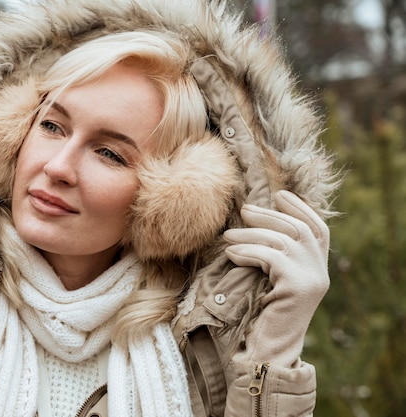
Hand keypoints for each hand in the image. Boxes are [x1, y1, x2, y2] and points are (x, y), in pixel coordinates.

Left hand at [223, 190, 329, 366]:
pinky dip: (248, 251)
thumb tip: (257, 224)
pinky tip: (231, 253)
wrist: (266, 350)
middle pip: (298, 230)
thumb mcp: (272, 281)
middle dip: (270, 216)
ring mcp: (312, 280)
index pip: (318, 230)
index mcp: (318, 270)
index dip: (301, 209)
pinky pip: (271, 257)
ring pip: (282, 241)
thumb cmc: (261, 315)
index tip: (280, 195)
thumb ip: (276, 257)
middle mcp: (321, 273)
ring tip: (227, 236)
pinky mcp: (297, 286)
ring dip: (251, 234)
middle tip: (244, 210)